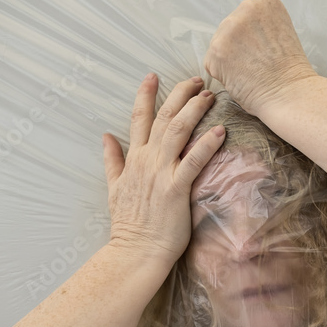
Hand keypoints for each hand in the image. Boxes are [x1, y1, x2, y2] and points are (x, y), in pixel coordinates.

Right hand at [102, 74, 225, 264]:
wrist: (134, 251)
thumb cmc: (129, 224)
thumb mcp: (114, 187)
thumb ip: (112, 160)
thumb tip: (105, 137)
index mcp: (134, 159)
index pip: (138, 118)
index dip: (145, 94)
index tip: (153, 76)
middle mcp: (147, 160)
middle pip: (164, 118)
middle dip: (179, 94)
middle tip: (196, 79)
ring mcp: (161, 173)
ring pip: (178, 132)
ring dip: (194, 110)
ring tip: (209, 95)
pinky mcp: (176, 189)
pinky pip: (193, 161)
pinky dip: (207, 144)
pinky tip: (220, 130)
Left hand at [204, 0, 317, 116]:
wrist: (290, 94)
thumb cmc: (290, 71)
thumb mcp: (282, 31)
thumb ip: (260, 25)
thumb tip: (241, 34)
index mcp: (266, 1)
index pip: (247, 15)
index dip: (254, 36)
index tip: (266, 49)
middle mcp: (246, 7)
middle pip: (230, 27)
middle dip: (238, 46)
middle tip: (257, 63)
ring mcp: (229, 28)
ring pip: (219, 44)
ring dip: (228, 59)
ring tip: (250, 71)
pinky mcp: (216, 50)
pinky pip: (211, 63)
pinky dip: (222, 74)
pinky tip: (241, 78)